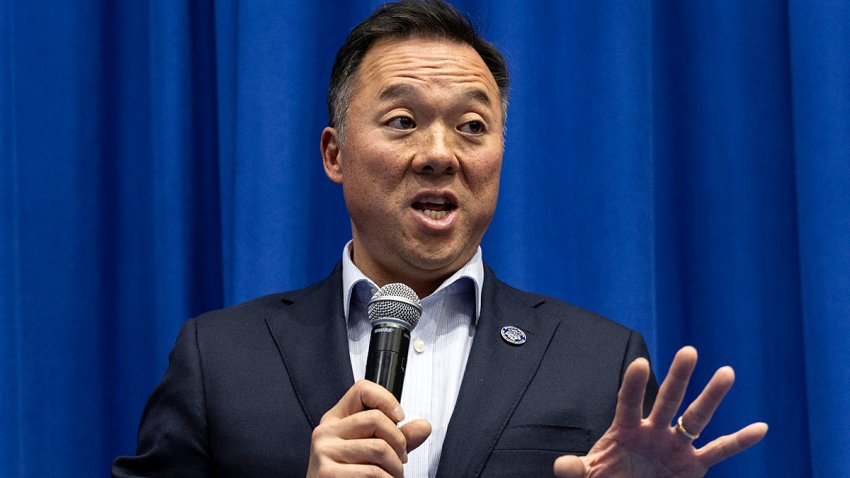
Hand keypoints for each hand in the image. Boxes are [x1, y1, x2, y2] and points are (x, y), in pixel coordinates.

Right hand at [307, 379, 431, 477]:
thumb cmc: (350, 476)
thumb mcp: (372, 452)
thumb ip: (397, 438)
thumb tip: (424, 426)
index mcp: (335, 420)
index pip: (361, 389)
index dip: (386, 399)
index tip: (399, 418)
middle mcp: (325, 432)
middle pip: (376, 419)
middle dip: (399, 442)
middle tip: (401, 459)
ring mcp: (323, 452)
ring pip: (379, 448)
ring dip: (396, 467)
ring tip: (393, 476)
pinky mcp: (328, 474)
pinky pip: (372, 472)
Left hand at [553, 346, 767, 477]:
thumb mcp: (588, 475)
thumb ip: (575, 469)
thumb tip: (561, 467)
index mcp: (625, 429)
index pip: (628, 402)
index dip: (632, 385)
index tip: (639, 364)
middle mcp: (654, 430)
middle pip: (667, 399)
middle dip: (678, 377)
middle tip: (689, 351)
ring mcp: (676, 444)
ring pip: (697, 417)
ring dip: (712, 397)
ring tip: (727, 372)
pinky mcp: (694, 464)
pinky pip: (719, 451)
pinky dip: (740, 441)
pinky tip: (760, 428)